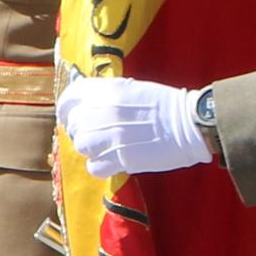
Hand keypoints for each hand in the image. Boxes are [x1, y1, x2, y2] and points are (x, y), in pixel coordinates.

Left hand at [58, 76, 207, 176]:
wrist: (189, 124)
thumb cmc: (165, 104)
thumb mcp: (132, 88)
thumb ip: (107, 95)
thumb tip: (88, 103)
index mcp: (107, 90)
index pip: (70, 96)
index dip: (66, 108)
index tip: (68, 115)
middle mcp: (103, 111)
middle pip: (73, 124)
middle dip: (80, 130)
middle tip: (94, 134)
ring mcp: (110, 136)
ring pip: (81, 146)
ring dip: (89, 148)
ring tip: (104, 148)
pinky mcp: (119, 158)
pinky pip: (94, 166)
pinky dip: (99, 166)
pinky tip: (111, 161)